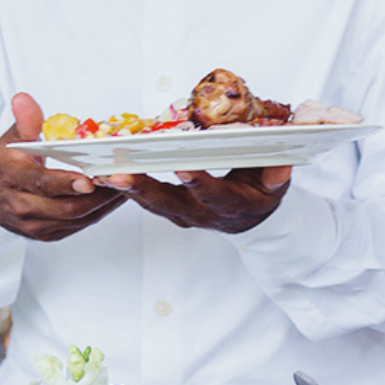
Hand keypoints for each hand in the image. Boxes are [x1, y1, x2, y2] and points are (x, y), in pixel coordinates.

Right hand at [0, 93, 130, 240]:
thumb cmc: (6, 165)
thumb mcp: (12, 140)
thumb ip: (25, 122)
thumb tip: (24, 100)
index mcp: (12, 178)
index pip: (42, 183)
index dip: (66, 183)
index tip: (88, 179)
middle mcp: (21, 206)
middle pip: (66, 206)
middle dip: (98, 194)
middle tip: (122, 179)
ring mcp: (34, 224)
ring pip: (76, 218)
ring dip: (105, 203)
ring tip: (125, 186)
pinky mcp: (47, 234)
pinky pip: (79, 226)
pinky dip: (100, 212)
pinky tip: (115, 197)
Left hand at [96, 164, 293, 233]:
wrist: (251, 219)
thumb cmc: (262, 194)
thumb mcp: (277, 186)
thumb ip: (278, 176)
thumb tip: (283, 165)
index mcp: (230, 206)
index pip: (213, 195)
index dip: (199, 182)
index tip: (183, 166)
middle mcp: (201, 214)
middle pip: (168, 203)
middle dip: (142, 188)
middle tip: (118, 175)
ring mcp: (182, 215)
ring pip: (150, 203)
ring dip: (125, 188)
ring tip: (101, 171)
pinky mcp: (169, 210)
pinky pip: (144, 200)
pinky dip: (124, 188)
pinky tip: (104, 172)